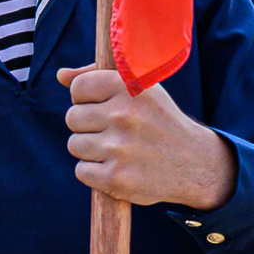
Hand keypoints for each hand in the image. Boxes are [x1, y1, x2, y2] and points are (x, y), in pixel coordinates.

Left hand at [57, 67, 235, 210]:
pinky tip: (117, 167)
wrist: (193, 163)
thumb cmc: (159, 120)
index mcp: (129, 87)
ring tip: (116, 149)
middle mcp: (124, 115)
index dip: (87, 99)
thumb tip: (61, 75)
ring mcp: (119, 149)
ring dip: (90, 150)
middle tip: (113, 131)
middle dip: (88, 126)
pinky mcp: (116, 179)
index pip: (78, 88)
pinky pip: (81, 171)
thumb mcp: (140, 89)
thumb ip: (98, 76)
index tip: (105, 107)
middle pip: (72, 118)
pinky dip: (94, 172)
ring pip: (75, 145)